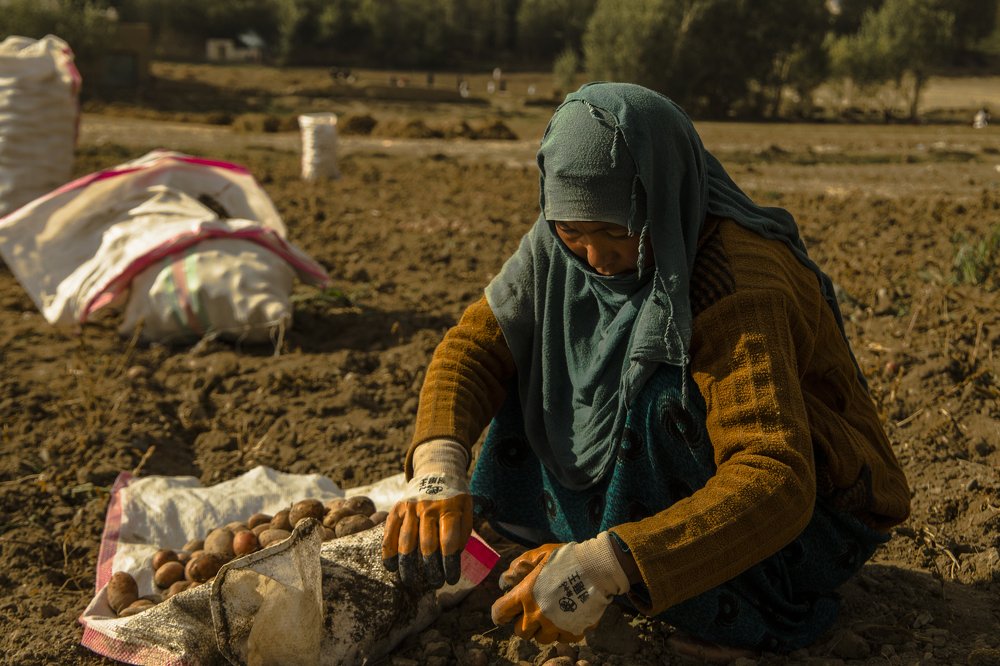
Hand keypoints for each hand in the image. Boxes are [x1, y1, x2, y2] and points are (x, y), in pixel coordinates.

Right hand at [382, 439, 472, 587]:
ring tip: (412, 582)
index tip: (451, 579)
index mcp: (450, 509)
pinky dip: (388, 552)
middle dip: (430, 569)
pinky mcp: (397, 509)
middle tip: (434, 583)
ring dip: (408, 566)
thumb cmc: (454, 498)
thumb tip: (452, 556)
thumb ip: (462, 532)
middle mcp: (428, 508)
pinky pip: (389, 533)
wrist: (436, 470)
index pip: (449, 542)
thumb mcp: (467, 510)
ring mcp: (410, 508)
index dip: (449, 564)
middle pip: (427, 545)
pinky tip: (391, 567)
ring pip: (406, 542)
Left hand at [490, 532, 630, 643]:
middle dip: (523, 623)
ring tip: (550, 616)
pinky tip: (566, 617)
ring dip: (542, 630)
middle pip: (520, 632)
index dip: (499, 614)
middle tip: (532, 612)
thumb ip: (520, 565)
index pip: (500, 613)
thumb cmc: (567, 558)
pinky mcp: (573, 632)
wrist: (597, 568)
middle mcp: (537, 614)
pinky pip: (561, 639)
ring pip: (541, 639)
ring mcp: (555, 626)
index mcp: (525, 595)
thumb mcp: (539, 554)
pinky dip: (562, 631)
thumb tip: (506, 579)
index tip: (504, 613)